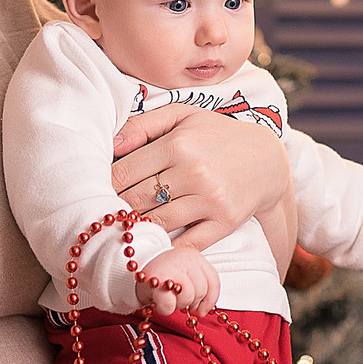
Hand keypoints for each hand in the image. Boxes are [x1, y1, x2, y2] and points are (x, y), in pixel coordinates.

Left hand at [111, 101, 295, 251]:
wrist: (268, 160)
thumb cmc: (217, 135)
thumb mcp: (183, 116)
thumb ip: (143, 125)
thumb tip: (110, 145)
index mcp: (178, 144)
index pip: (124, 172)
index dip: (103, 185)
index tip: (94, 191)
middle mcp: (194, 172)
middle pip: (136, 200)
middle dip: (115, 208)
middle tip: (101, 213)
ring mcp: (211, 200)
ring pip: (157, 223)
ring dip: (136, 228)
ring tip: (123, 227)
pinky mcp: (225, 222)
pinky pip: (187, 243)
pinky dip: (167, 248)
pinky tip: (153, 244)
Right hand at [139, 246, 220, 315]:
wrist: (129, 269)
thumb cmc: (158, 274)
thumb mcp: (183, 273)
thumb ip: (197, 284)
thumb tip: (205, 308)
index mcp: (194, 256)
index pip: (213, 281)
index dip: (210, 300)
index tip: (202, 309)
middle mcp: (185, 259)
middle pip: (201, 292)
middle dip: (190, 302)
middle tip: (176, 297)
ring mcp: (172, 268)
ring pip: (188, 298)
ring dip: (177, 305)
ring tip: (168, 296)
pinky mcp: (158, 279)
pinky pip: (170, 305)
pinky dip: (165, 309)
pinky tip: (160, 302)